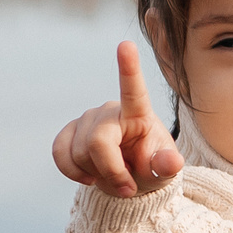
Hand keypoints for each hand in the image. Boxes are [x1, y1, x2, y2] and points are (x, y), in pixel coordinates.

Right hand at [52, 41, 182, 196]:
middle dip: (110, 171)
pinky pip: (60, 154)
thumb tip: (172, 163)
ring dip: (96, 174)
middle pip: (98, 142)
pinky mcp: (68, 132)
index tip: (126, 45)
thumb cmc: (150, 167)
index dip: (129, 68)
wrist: (130, 179)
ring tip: (113, 174)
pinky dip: (72, 172)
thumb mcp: (164, 170)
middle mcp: (109, 111)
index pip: (134, 90)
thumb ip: (166, 165)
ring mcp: (86, 120)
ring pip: (79, 153)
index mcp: (138, 113)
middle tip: (128, 187)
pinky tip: (88, 176)